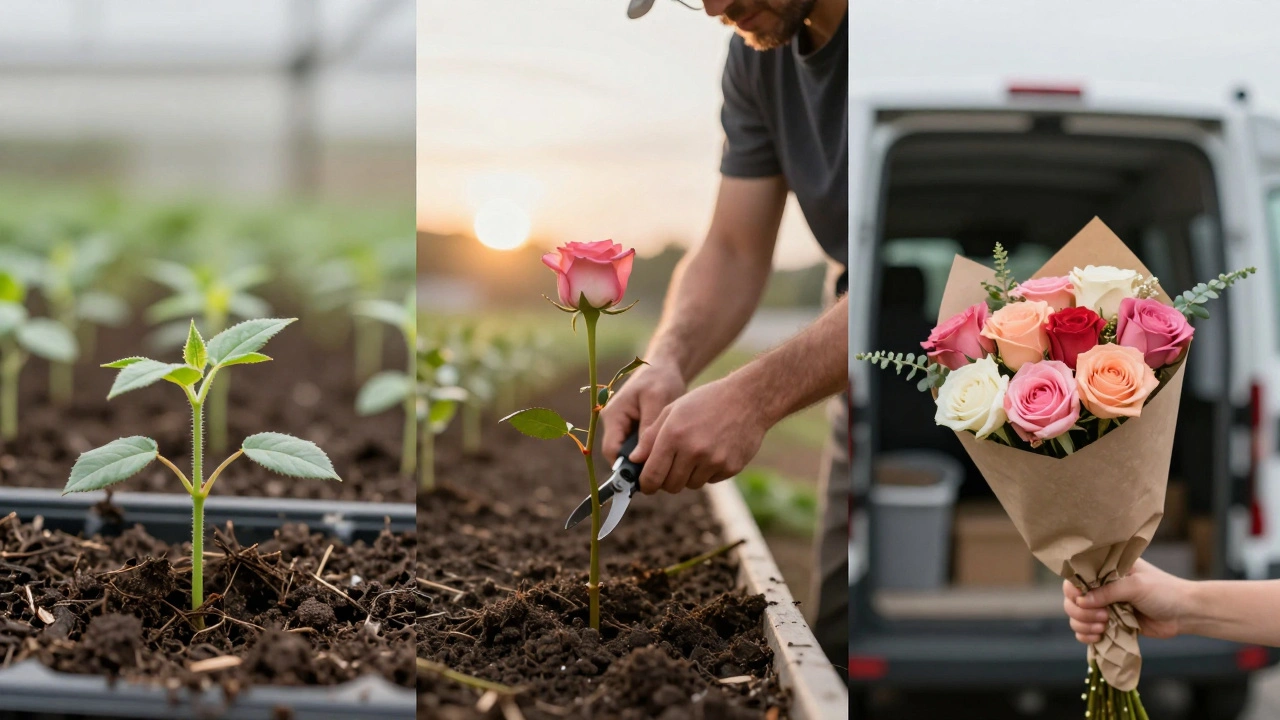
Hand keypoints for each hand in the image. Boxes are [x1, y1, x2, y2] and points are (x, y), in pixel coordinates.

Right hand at [600, 361, 685, 463]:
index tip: (648, 476)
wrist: (665, 367)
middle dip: (639, 466)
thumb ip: (648, 429)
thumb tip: (638, 460)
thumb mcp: (657, 401)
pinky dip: (651, 453)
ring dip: (646, 460)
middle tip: (663, 470)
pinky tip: (668, 454)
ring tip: (668, 462)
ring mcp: (622, 427)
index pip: (612, 451)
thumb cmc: (661, 379)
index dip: (626, 468)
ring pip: (630, 454)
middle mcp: (613, 423)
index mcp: (613, 415)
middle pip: (620, 456)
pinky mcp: (633, 430)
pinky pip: (638, 449)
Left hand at [627, 375, 767, 493]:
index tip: (646, 484)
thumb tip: (634, 460)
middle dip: (666, 481)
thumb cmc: (706, 401)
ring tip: (694, 453)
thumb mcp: (672, 410)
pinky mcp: (730, 468)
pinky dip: (707, 472)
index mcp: (674, 435)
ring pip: (691, 485)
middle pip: (671, 486)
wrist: (749, 399)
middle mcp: (693, 451)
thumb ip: (650, 437)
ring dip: (688, 475)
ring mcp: (714, 461)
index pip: (652, 475)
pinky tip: (713, 451)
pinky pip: (711, 480)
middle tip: (669, 469)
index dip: (646, 484)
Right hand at [1062, 559, 1187, 643]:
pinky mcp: (1109, 624)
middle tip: (1103, 617)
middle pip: (1071, 599)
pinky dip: (1086, 636)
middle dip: (1081, 611)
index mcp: (1106, 569)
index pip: (1076, 576)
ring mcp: (1104, 606)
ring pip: (1076, 616)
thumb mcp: (1136, 586)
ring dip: (1083, 624)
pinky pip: (1085, 631)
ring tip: (1103, 628)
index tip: (1083, 600)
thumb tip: (1082, 601)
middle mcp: (1101, 587)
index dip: (1074, 590)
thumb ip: (1109, 591)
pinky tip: (1097, 637)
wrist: (1185, 614)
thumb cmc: (1164, 592)